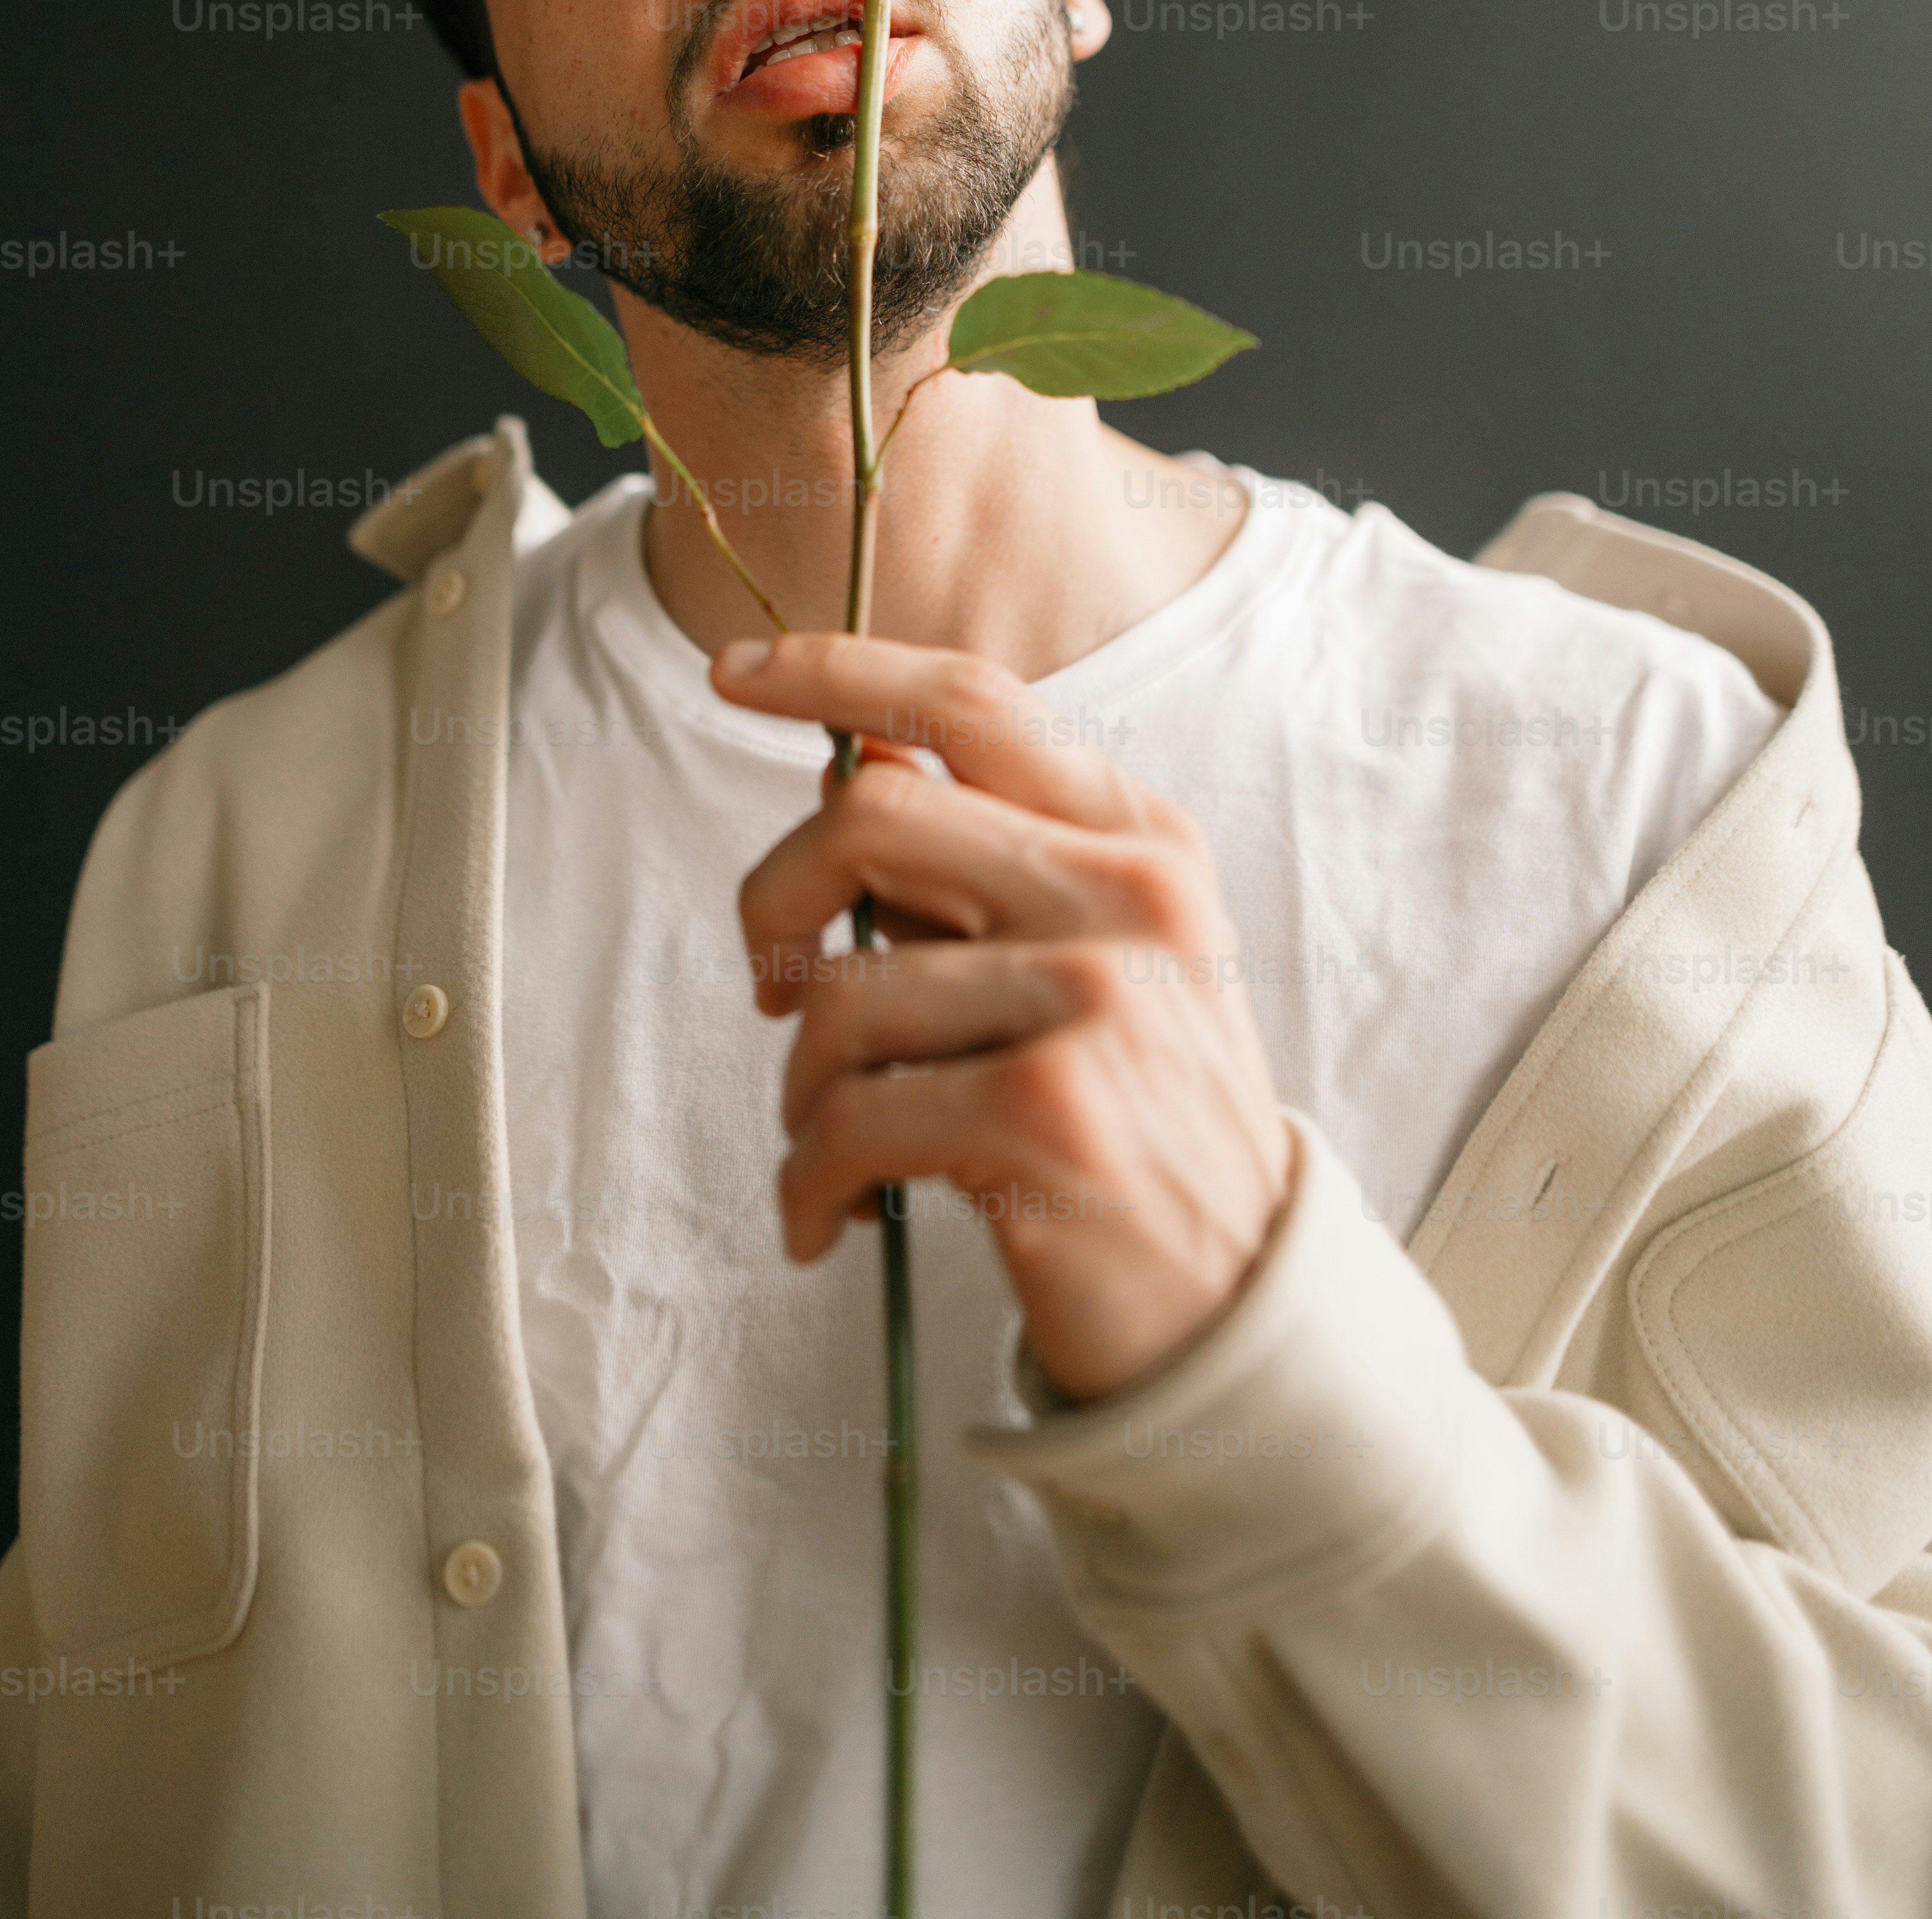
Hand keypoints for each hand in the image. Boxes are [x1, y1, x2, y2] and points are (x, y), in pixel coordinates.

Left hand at [713, 631, 1294, 1404]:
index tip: (736, 674)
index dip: (839, 672)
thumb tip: (863, 755)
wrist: (1236, 1300)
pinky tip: (828, 1216)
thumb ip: (986, 856)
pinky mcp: (1047, 1112)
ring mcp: (1096, 999)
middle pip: (873, 816)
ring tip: (833, 1138)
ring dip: (801, 1084)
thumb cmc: (1137, 1119)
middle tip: (772, 985)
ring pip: (842, 990)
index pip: (971, 704)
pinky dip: (807, 1179)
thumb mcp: (1096, 957)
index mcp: (1138, 838)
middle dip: (774, 901)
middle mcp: (1129, 896)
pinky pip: (847, 1118)